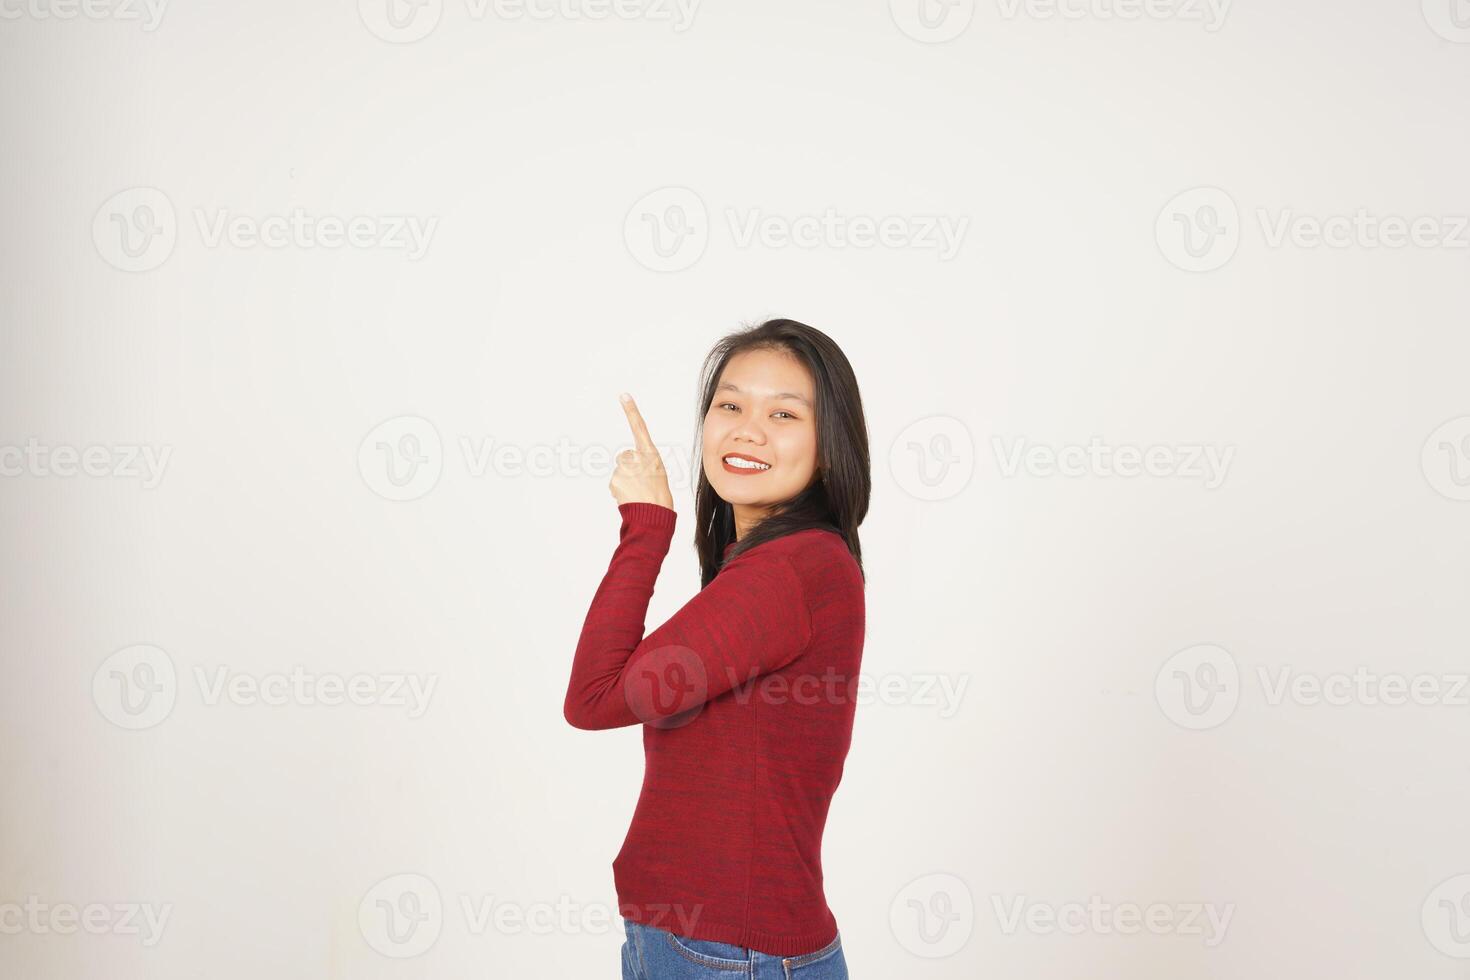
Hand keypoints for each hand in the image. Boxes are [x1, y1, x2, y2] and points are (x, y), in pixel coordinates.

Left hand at [610, 393, 673, 509]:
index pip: (640, 427)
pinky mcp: (614, 479)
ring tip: (637, 492)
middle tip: (641, 483)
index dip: (631, 411)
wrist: (653, 515)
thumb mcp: (657, 473)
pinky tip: (630, 497)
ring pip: (620, 471)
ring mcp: (624, 468)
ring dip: (625, 481)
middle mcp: (637, 457)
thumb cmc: (659, 496)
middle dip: (629, 468)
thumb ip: (644, 463)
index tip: (623, 395)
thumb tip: (628, 464)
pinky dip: (620, 490)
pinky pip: (615, 482)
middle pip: (626, 457)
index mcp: (651, 454)